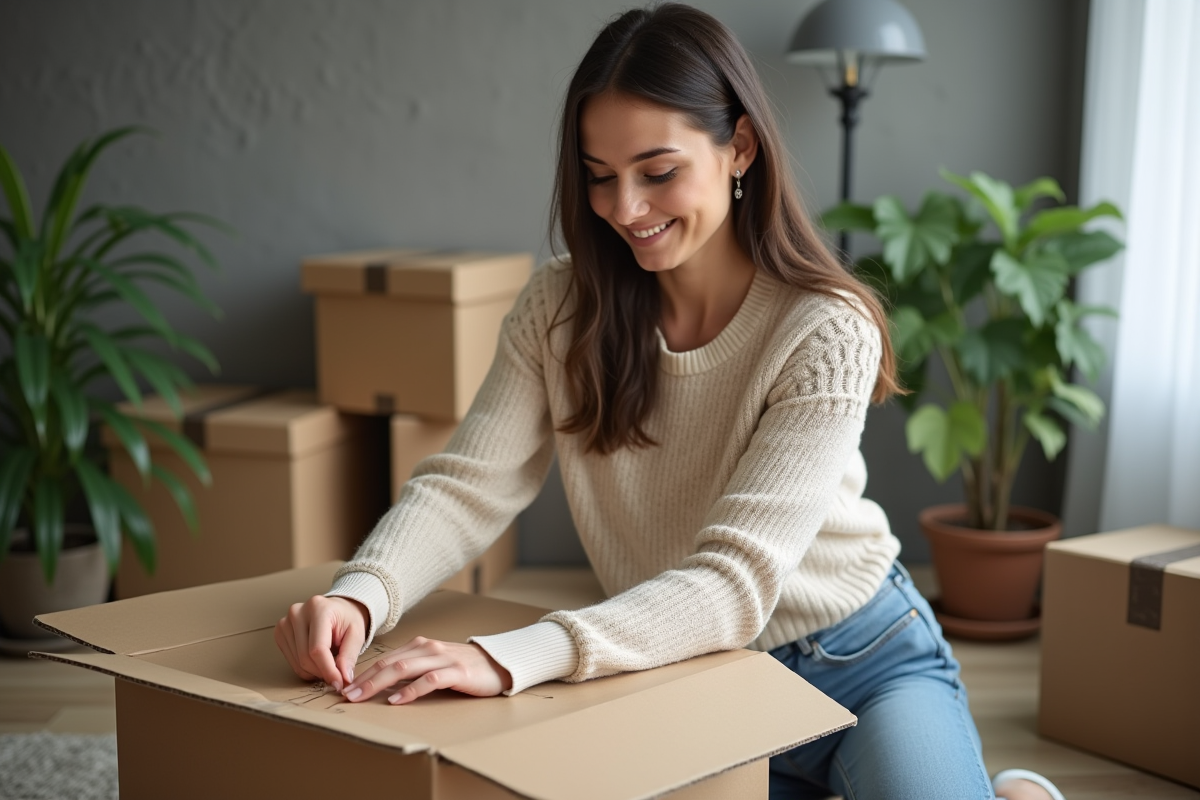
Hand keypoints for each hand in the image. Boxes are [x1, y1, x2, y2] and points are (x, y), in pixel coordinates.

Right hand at [274, 595, 368, 691]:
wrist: (337, 609)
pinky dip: (305, 667)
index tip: (339, 683)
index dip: (328, 670)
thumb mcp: (357, 634)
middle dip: (323, 672)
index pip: (317, 648)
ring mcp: (285, 622)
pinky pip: (291, 661)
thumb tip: (343, 678)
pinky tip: (317, 660)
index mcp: (318, 608)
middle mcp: (297, 613)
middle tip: (337, 677)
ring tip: (329, 664)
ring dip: (315, 671)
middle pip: (305, 657)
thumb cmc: (347, 620)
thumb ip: (349, 656)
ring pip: (297, 662)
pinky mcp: (280, 632)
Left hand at [341, 636, 512, 704]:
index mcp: (420, 646)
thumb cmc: (464, 668)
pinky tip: (396, 700)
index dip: (363, 673)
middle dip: (364, 679)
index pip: (385, 659)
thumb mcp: (434, 664)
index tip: (345, 688)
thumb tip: (383, 685)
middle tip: (346, 695)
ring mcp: (442, 659)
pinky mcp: (456, 672)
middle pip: (389, 663)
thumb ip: (412, 670)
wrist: (498, 663)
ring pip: (403, 669)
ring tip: (362, 696)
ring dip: (379, 683)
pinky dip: (410, 690)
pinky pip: (428, 680)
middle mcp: (428, 649)